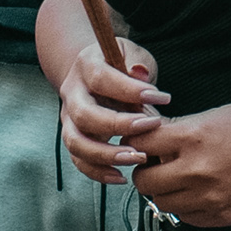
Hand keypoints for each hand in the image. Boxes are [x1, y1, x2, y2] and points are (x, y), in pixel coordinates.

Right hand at [58, 36, 171, 183]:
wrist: (93, 74)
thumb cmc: (119, 65)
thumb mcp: (131, 54)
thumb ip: (137, 64)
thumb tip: (140, 73)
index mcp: (86, 66)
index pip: (102, 79)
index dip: (130, 90)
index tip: (162, 98)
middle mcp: (72, 93)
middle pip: (84, 114)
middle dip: (117, 125)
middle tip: (149, 128)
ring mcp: (69, 118)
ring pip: (76, 142)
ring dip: (105, 155)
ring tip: (136, 158)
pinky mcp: (73, 137)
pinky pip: (78, 160)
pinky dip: (97, 172)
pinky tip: (121, 176)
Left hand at [123, 102, 230, 228]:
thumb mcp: (222, 114)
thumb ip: (186, 128)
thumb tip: (160, 136)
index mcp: (195, 137)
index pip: (140, 143)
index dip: (137, 141)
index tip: (142, 142)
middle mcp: (197, 170)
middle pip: (143, 180)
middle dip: (146, 170)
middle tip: (156, 163)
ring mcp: (209, 197)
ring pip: (161, 203)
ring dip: (164, 190)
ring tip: (179, 178)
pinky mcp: (222, 216)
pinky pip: (186, 217)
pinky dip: (185, 206)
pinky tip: (198, 192)